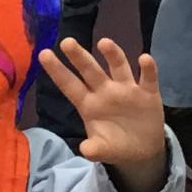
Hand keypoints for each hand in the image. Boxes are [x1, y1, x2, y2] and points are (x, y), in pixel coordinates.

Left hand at [38, 37, 167, 191]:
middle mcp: (105, 92)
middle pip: (90, 70)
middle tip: (66, 42)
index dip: (57, 71)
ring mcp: (126, 90)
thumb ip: (95, 149)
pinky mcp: (147, 93)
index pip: (70, 85)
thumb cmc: (115, 144)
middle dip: (79, 57)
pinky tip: (144, 59)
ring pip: (118, 67)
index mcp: (89, 104)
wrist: (143, 150)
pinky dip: (147, 68)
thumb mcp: (103, 150)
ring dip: (113, 55)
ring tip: (104, 43)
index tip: (44, 54)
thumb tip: (86, 150)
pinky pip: (148, 78)